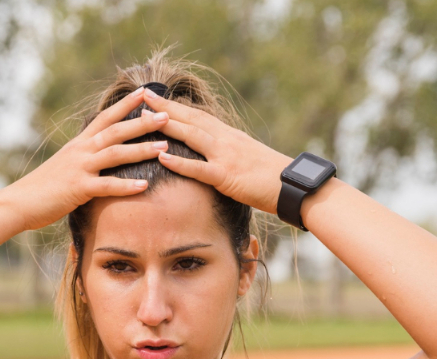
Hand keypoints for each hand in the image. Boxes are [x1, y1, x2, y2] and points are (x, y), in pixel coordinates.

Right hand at [8, 87, 169, 230]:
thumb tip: (100, 155)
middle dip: (142, 122)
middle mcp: (80, 150)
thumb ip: (84, 158)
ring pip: (115, 153)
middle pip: (115, 130)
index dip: (125, 104)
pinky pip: (106, 185)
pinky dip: (126, 185)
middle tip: (167, 115)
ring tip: (164, 146)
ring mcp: (79, 168)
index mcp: (79, 144)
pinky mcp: (78, 188)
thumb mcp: (66, 165)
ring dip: (141, 149)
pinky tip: (144, 186)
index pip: (105, 117)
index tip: (145, 92)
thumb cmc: (44, 187)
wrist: (19, 202)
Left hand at [140, 87, 292, 214]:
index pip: (197, 116)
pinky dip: (179, 162)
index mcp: (229, 136)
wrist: (294, 186)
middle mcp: (225, 140)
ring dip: (167, 126)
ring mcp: (226, 156)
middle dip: (165, 107)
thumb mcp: (246, 159)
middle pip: (191, 118)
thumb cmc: (272, 177)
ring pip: (192, 136)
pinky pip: (199, 168)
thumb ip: (227, 154)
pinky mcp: (227, 176)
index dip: (176, 105)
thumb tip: (212, 156)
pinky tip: (161, 157)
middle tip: (141, 95)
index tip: (156, 96)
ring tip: (144, 118)